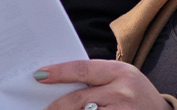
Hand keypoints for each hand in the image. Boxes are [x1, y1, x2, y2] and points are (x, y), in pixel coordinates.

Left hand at [37, 60, 169, 109]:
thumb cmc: (136, 94)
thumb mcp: (122, 78)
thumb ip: (96, 79)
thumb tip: (60, 83)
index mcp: (121, 72)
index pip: (82, 70)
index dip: (59, 73)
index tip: (40, 76)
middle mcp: (123, 92)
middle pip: (79, 100)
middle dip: (57, 106)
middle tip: (45, 107)